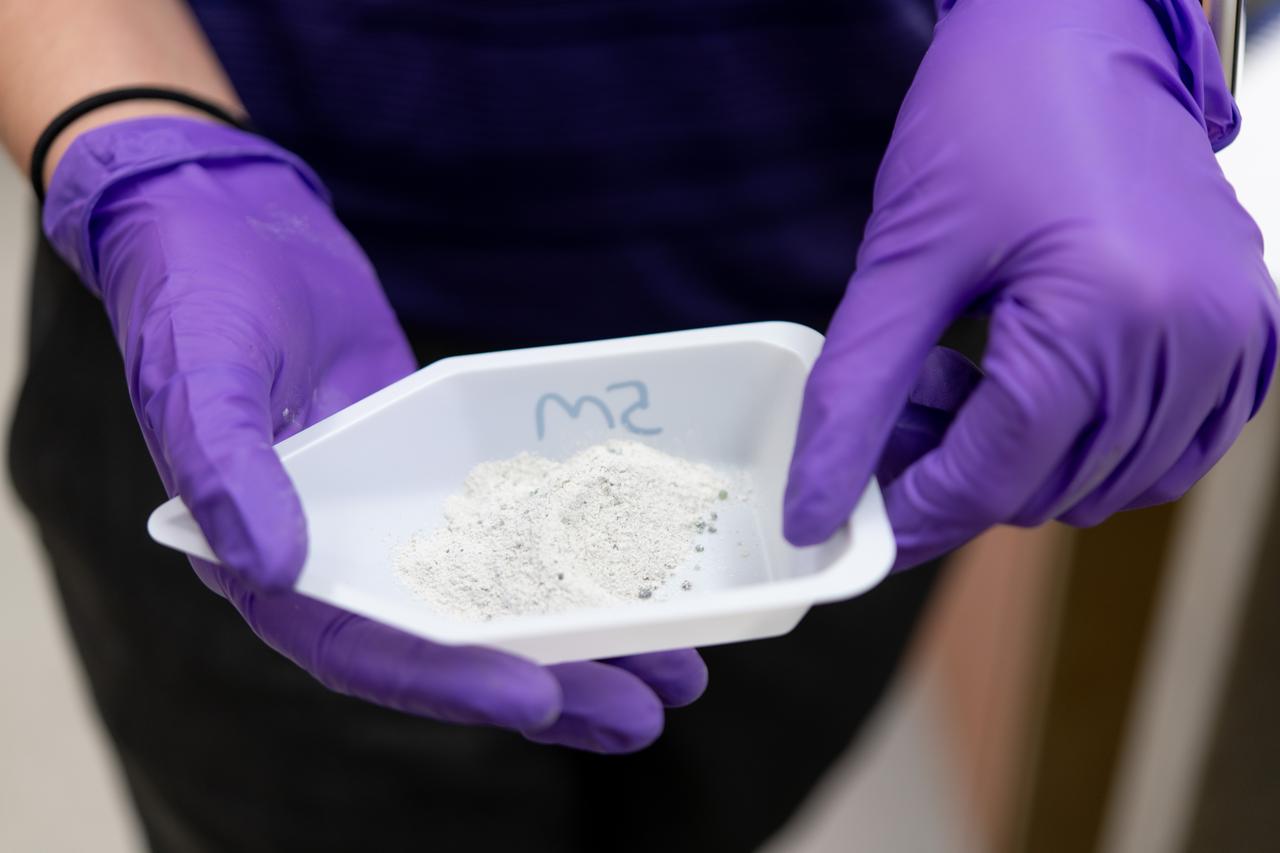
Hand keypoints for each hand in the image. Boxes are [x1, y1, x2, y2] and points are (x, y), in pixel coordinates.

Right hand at [44, 117, 705, 750]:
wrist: (228, 220)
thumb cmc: (192, 294)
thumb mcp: (198, 373)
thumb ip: (224, 466)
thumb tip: (270, 567)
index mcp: (269, 561)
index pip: (363, 645)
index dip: (450, 679)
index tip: (539, 695)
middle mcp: (345, 554)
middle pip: (454, 643)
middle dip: (551, 683)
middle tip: (645, 715)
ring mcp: (403, 514)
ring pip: (501, 594)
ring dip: (585, 637)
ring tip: (679, 674)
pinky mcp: (446, 468)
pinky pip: (517, 522)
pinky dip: (577, 553)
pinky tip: (649, 572)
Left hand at [784, 0, 1278, 567]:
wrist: (1081, 29)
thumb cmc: (990, 118)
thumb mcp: (904, 259)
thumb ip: (855, 395)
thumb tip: (815, 507)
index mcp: (1105, 313)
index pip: (996, 476)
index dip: (915, 510)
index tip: (857, 517)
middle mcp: (1190, 337)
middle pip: (1048, 487)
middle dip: (957, 472)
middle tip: (904, 409)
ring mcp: (1232, 337)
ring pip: (1104, 481)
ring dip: (1020, 460)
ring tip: (966, 375)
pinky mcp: (1247, 329)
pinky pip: (1168, 448)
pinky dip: (1092, 444)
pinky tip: (1035, 382)